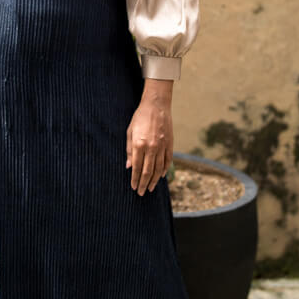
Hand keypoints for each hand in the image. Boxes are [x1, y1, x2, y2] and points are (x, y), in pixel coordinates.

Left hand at [126, 79, 173, 195]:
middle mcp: (151, 147)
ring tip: (150, 188)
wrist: (157, 105)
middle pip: (147, 171)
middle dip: (143, 184)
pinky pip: (167, 161)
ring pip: (158, 169)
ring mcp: (162, 146)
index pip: (136, 167)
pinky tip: (160, 176)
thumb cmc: (140, 117)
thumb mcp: (130, 132)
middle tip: (141, 193)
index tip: (133, 187)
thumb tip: (128, 166)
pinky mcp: (170, 144)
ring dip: (154, 180)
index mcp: (139, 144)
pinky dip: (164, 170)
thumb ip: (129, 150)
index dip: (135, 179)